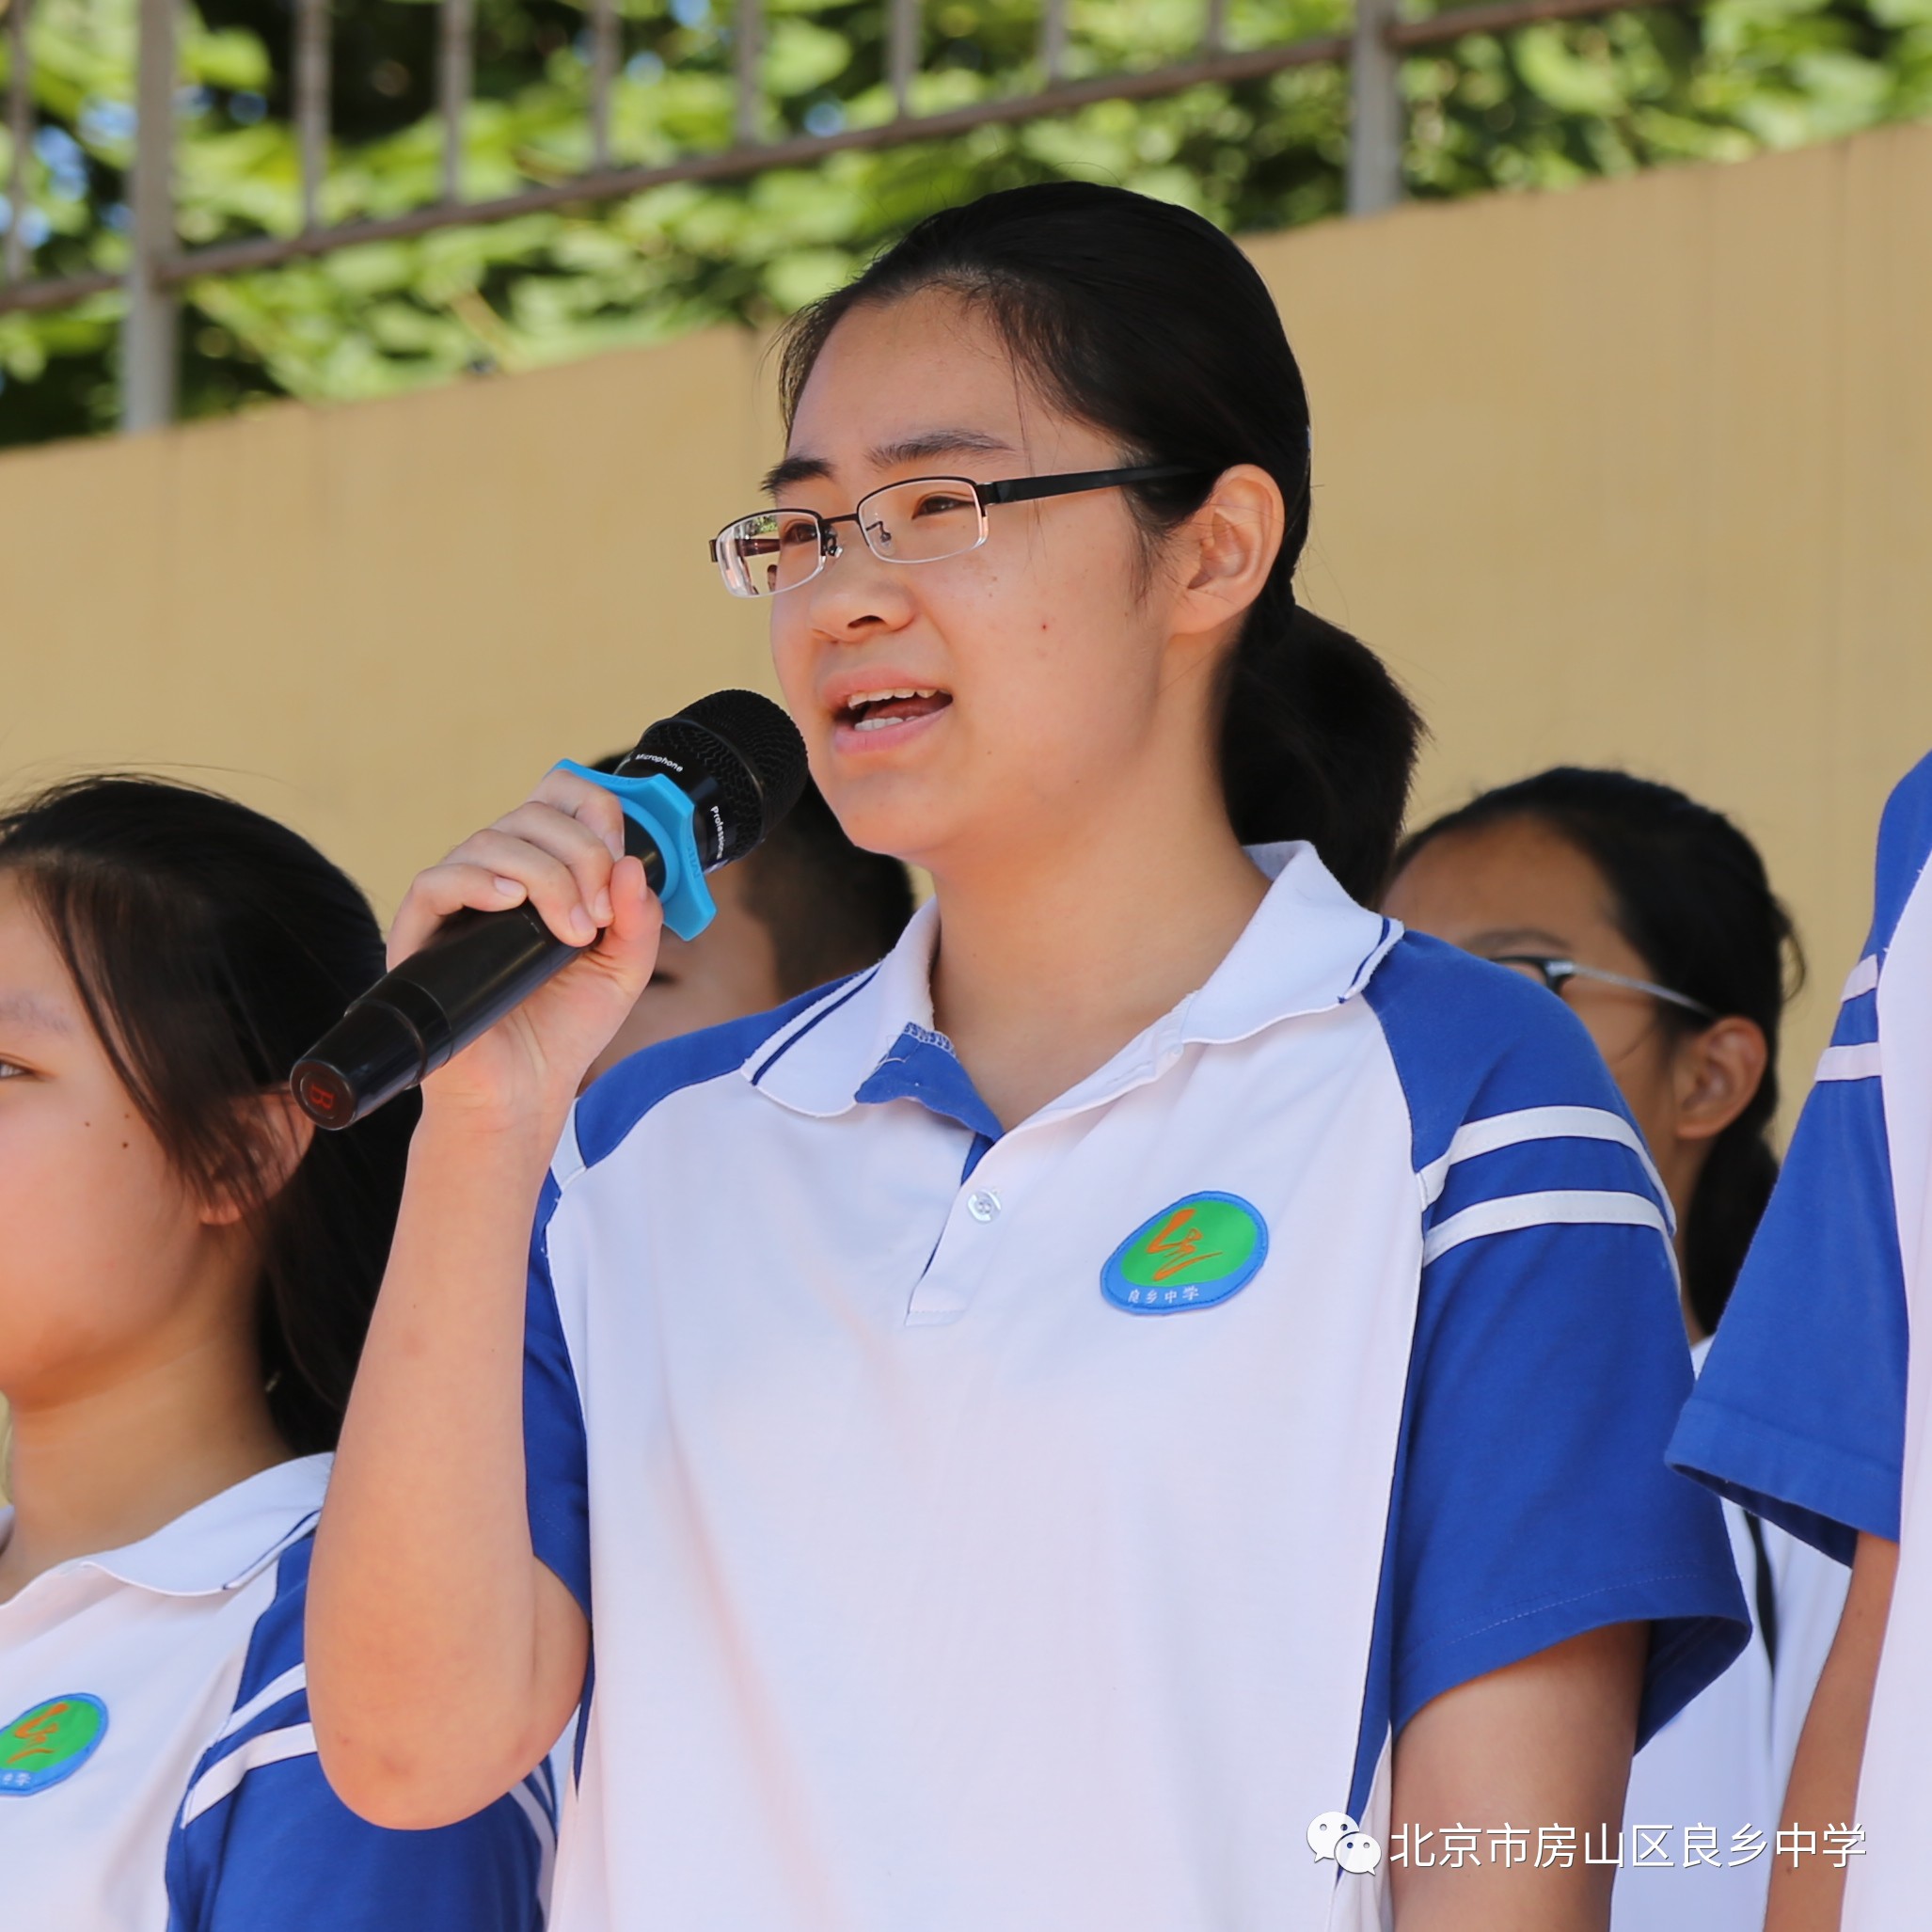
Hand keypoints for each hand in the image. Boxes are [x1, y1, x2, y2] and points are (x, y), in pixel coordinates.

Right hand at [389, 767, 663, 1130]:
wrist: (524, 1091)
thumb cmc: (566, 1028)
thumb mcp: (624, 968)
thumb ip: (639, 918)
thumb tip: (631, 865)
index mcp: (542, 872)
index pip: (555, 799)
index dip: (591, 809)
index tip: (620, 855)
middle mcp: (496, 876)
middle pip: (530, 816)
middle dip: (581, 854)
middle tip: (600, 915)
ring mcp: (457, 903)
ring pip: (489, 841)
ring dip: (545, 875)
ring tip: (573, 932)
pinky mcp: (421, 935)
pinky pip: (436, 881)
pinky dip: (477, 880)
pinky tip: (510, 900)